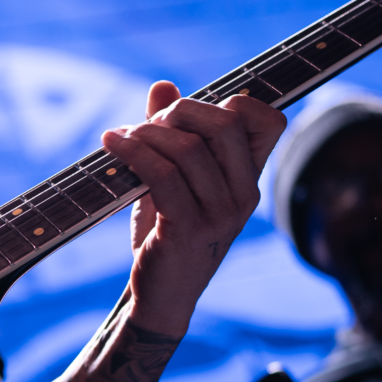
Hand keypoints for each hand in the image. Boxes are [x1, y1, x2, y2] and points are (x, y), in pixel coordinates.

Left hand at [102, 82, 287, 336]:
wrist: (162, 295)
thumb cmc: (168, 232)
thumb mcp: (173, 178)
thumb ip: (171, 132)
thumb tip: (163, 86)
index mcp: (249, 179)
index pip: (270, 121)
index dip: (235, 101)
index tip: (190, 113)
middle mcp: (244, 195)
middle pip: (226, 124)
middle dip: (181, 111)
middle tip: (148, 125)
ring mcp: (220, 215)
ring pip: (188, 148)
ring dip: (146, 133)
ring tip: (121, 138)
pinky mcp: (187, 230)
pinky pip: (161, 174)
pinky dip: (132, 151)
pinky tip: (112, 145)